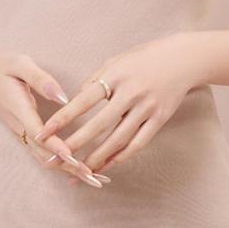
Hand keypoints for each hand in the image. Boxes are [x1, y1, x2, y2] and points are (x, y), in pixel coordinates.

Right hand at [0, 50, 108, 187]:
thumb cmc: (1, 66)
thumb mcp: (20, 64)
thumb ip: (41, 79)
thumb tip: (63, 97)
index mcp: (20, 109)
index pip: (39, 134)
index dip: (57, 148)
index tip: (76, 159)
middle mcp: (20, 126)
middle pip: (45, 154)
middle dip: (70, 167)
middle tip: (96, 179)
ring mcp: (21, 132)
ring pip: (44, 157)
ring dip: (68, 169)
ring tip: (94, 179)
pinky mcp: (24, 133)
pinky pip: (42, 152)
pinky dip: (60, 163)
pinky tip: (77, 166)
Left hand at [33, 33, 193, 179]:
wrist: (184, 59)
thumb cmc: (145, 57)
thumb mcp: (117, 60)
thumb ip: (97, 79)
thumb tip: (77, 98)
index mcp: (116, 75)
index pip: (83, 100)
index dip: (63, 118)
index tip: (45, 131)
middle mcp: (131, 93)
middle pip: (99, 125)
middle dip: (75, 144)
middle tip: (55, 159)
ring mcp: (147, 108)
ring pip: (118, 139)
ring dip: (97, 157)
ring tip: (79, 170)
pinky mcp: (159, 119)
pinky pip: (138, 143)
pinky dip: (121, 156)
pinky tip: (107, 165)